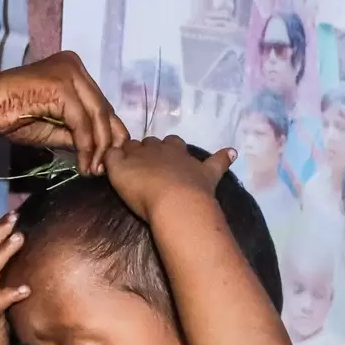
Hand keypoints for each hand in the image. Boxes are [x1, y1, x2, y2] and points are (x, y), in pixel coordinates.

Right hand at [0, 51, 128, 174]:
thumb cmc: (11, 114)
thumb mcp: (52, 125)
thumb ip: (76, 131)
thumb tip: (99, 150)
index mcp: (73, 69)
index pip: (99, 102)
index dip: (108, 131)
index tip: (108, 157)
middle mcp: (75, 65)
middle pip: (102, 108)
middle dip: (107, 141)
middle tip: (106, 168)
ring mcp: (69, 74)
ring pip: (96, 115)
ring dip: (97, 147)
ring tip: (94, 170)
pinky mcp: (62, 87)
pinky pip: (81, 122)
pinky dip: (85, 146)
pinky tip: (83, 163)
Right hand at [104, 135, 234, 223]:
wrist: (173, 202)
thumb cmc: (141, 190)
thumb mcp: (117, 173)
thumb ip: (112, 160)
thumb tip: (112, 151)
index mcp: (141, 151)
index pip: (131, 145)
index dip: (127, 152)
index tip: (124, 161)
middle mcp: (163, 150)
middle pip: (154, 143)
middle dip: (150, 148)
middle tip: (146, 162)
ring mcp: (186, 160)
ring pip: (178, 144)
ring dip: (174, 147)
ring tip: (172, 155)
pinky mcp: (205, 173)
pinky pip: (217, 161)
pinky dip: (224, 157)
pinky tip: (231, 152)